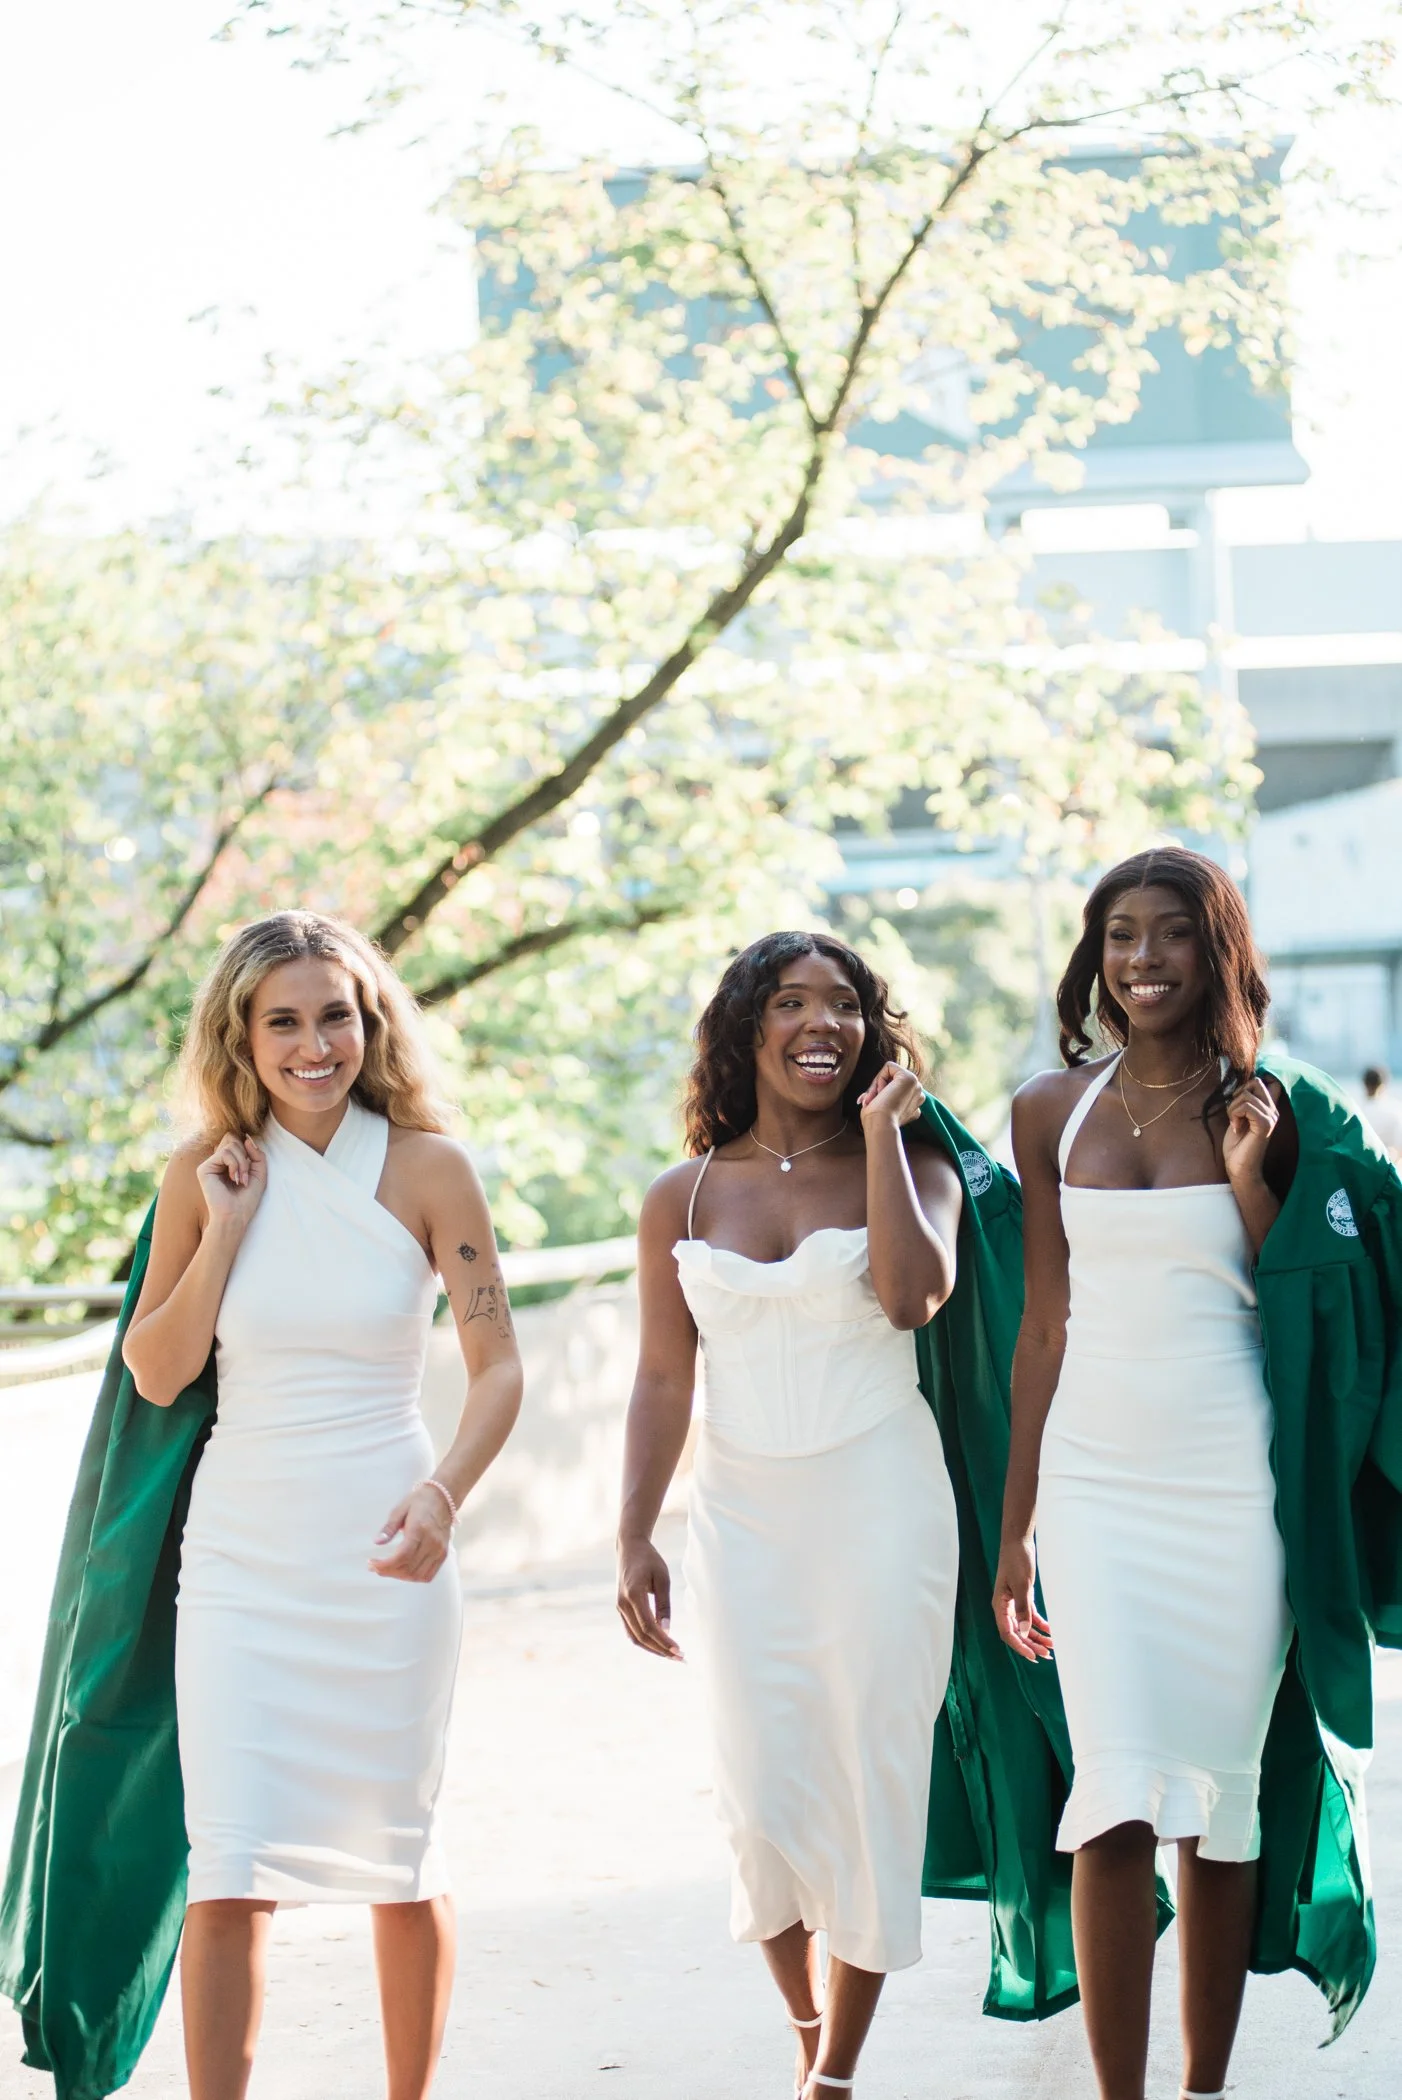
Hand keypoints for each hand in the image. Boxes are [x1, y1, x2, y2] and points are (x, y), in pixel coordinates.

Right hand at [195, 1134, 266, 1231]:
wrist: (236, 1216)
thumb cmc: (247, 1199)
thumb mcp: (259, 1173)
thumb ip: (256, 1154)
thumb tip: (247, 1138)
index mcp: (228, 1163)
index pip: (237, 1142)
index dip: (247, 1149)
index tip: (252, 1164)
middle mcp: (217, 1163)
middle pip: (235, 1141)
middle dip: (246, 1158)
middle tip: (246, 1178)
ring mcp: (209, 1165)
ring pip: (231, 1146)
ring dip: (242, 1163)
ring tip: (241, 1180)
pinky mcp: (204, 1169)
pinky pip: (224, 1153)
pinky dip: (235, 1164)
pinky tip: (233, 1179)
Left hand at [370, 1484, 453, 1582]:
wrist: (443, 1498)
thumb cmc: (419, 1502)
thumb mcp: (400, 1509)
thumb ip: (389, 1527)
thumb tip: (376, 1542)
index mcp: (420, 1529)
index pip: (402, 1556)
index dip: (385, 1565)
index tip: (372, 1563)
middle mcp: (432, 1542)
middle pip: (408, 1568)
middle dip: (388, 1572)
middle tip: (375, 1567)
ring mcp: (439, 1550)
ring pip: (417, 1575)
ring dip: (400, 1576)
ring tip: (387, 1570)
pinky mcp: (443, 1554)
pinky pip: (428, 1575)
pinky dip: (414, 1577)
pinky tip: (403, 1571)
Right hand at [616, 1534, 682, 1659]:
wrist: (630, 1548)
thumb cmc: (649, 1560)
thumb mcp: (662, 1578)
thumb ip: (664, 1604)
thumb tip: (667, 1629)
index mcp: (633, 1595)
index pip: (649, 1627)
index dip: (663, 1641)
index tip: (679, 1649)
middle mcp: (623, 1604)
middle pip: (641, 1636)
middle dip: (661, 1650)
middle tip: (680, 1657)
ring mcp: (619, 1607)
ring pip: (634, 1637)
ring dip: (653, 1649)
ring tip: (671, 1655)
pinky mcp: (621, 1609)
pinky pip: (631, 1631)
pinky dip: (645, 1641)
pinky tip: (659, 1645)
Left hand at [857, 1061, 923, 1129]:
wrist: (881, 1124)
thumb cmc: (875, 1119)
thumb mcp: (881, 1107)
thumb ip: (882, 1098)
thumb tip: (869, 1096)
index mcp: (913, 1104)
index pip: (893, 1088)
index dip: (879, 1093)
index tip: (868, 1104)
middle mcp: (918, 1094)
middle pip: (892, 1079)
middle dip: (877, 1087)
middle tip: (868, 1101)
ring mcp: (916, 1086)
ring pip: (890, 1073)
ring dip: (878, 1084)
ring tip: (876, 1099)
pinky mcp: (910, 1078)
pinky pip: (889, 1067)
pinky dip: (880, 1077)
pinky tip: (882, 1092)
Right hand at [992, 1536, 1053, 1661]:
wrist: (1019, 1542)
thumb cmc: (1017, 1560)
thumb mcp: (1022, 1585)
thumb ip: (1023, 1609)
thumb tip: (1024, 1631)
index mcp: (1000, 1605)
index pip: (1007, 1633)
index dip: (1020, 1646)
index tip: (1033, 1656)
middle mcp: (1005, 1607)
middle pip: (1017, 1632)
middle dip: (1031, 1645)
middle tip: (1047, 1654)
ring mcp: (1014, 1602)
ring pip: (1024, 1626)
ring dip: (1037, 1637)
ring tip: (1051, 1646)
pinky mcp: (1023, 1596)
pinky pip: (1031, 1616)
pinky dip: (1040, 1624)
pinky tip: (1051, 1631)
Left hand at [1223, 1075, 1278, 1189]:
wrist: (1238, 1166)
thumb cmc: (1236, 1144)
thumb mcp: (1238, 1116)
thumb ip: (1244, 1101)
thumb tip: (1243, 1084)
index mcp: (1268, 1108)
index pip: (1272, 1082)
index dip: (1259, 1078)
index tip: (1243, 1091)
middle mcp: (1273, 1111)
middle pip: (1256, 1082)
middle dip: (1238, 1094)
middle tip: (1235, 1112)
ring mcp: (1271, 1117)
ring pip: (1247, 1094)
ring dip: (1232, 1108)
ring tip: (1235, 1123)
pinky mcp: (1265, 1124)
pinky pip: (1245, 1106)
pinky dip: (1234, 1114)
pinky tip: (1236, 1128)